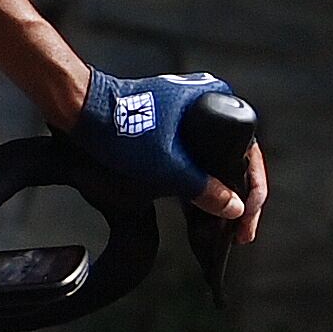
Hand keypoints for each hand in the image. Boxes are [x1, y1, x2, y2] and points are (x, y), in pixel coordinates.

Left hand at [70, 69, 265, 243]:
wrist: (79, 110)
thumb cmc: (120, 127)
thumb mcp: (167, 166)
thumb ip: (203, 190)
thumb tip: (234, 208)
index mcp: (214, 100)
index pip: (249, 151)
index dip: (253, 191)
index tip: (248, 219)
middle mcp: (204, 102)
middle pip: (233, 158)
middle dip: (237, 197)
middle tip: (238, 231)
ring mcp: (185, 114)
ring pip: (212, 160)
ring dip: (217, 193)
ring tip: (222, 227)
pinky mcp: (167, 126)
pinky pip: (192, 158)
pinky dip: (197, 183)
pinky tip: (199, 210)